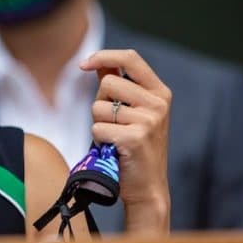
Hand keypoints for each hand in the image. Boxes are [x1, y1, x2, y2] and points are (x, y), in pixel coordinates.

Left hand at [81, 49, 170, 234]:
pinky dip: (98, 140)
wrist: (147, 187)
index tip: (83, 64)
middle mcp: (158, 103)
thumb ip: (118, 88)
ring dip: (98, 124)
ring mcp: (148, 120)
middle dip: (99, 102)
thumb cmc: (135, 148)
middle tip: (112, 125)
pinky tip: (113, 150)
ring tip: (115, 139)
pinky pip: (97, 128)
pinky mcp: (135, 138)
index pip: (130, 58)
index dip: (104, 56)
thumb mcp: (134, 113)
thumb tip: (99, 64)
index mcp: (160, 92)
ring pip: (98, 107)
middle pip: (108, 83)